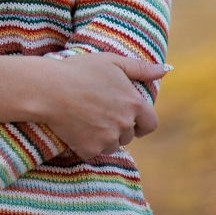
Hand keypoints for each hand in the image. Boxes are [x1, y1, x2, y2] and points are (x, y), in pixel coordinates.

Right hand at [42, 53, 170, 159]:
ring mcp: (108, 139)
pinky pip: (94, 152)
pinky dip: (86, 144)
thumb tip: (166, 70)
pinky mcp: (90, 150)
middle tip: (99, 112)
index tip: (132, 121)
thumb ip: (141, 68)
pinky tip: (76, 128)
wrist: (50, 89)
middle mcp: (124, 124)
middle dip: (118, 127)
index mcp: (134, 103)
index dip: (142, 122)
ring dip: (104, 137)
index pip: (150, 124)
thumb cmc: (80, 70)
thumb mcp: (112, 62)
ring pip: (112, 145)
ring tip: (86, 119)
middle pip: (129, 135)